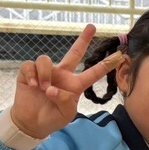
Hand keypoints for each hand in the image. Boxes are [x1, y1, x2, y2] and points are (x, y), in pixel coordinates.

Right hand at [11, 24, 123, 139]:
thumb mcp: (65, 114)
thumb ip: (64, 101)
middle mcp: (62, 74)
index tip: (119, 56)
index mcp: (75, 85)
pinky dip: (31, 75)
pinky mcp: (29, 73)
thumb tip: (52, 89)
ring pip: (45, 60)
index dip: (105, 65)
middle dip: (83, 39)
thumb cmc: (52, 118)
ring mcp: (46, 72)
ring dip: (44, 74)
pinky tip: (33, 86)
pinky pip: (30, 65)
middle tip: (92, 26)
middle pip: (74, 52)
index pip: (92, 73)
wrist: (32, 122)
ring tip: (43, 89)